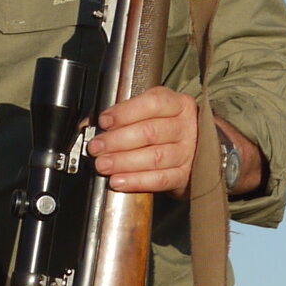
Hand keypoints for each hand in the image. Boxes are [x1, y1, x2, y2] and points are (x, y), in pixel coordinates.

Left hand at [88, 87, 203, 194]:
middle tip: (96, 147)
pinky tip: (119, 181)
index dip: (125, 113)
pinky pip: (160, 179)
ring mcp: (188, 152)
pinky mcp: (186, 175)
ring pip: (154, 157)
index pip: (153, 104)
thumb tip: (90, 124)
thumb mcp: (150, 113)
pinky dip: (137, 181)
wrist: (195, 150)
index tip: (104, 121)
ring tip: (103, 165)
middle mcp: (186, 126)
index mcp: (178, 104)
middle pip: (150, 132)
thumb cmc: (166, 128)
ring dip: (123, 162)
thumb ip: (124, 115)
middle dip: (117, 141)